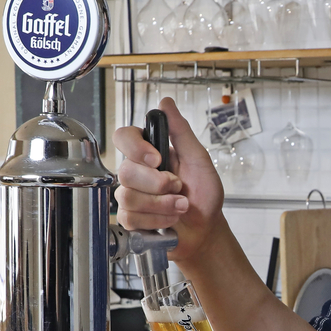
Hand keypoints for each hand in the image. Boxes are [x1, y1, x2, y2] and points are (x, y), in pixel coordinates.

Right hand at [112, 97, 223, 262]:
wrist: (206, 228)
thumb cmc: (204, 193)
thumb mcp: (199, 159)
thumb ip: (181, 131)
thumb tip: (166, 102)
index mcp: (149, 152)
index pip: (124, 137)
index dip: (136, 148)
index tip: (157, 159)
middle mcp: (136, 171)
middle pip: (125, 171)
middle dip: (158, 184)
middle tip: (180, 188)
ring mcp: (131, 195)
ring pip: (127, 197)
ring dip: (162, 205)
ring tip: (181, 206)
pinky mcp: (130, 219)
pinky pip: (130, 218)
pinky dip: (157, 220)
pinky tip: (170, 220)